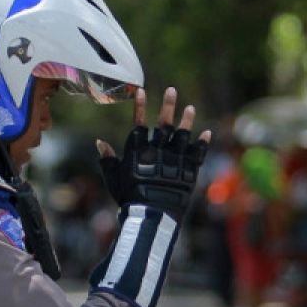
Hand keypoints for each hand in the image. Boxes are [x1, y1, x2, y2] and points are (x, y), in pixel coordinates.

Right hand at [97, 87, 210, 220]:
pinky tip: (207, 133)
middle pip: (164, 124)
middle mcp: (158, 151)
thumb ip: (108, 160)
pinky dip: (202, 143)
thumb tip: (100, 142)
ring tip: (190, 108)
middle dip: (168, 106)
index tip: (141, 91)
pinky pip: (198, 153)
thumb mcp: (115, 179)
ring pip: (182, 135)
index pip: (139, 123)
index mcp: (139, 152)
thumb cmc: (130, 199)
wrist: (152, 217)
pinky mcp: (189, 170)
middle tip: (172, 90)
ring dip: (186, 120)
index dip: (140, 107)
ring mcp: (175, 160)